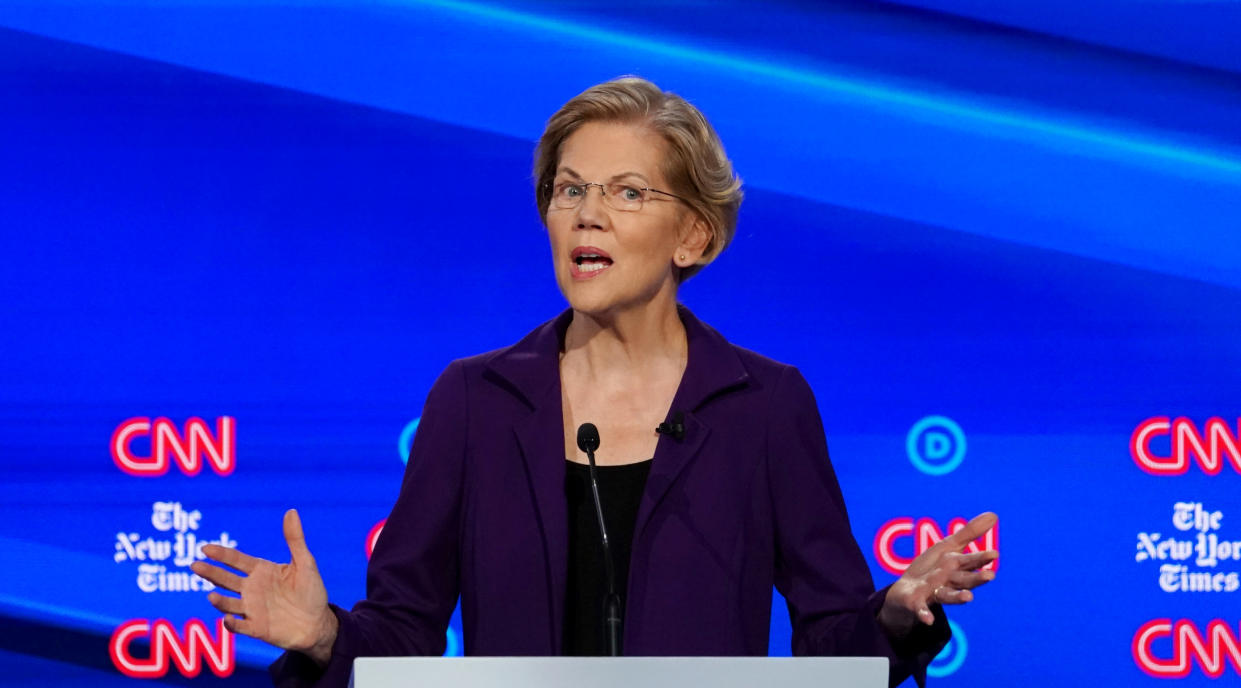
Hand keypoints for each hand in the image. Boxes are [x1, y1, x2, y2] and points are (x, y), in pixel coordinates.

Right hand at [190, 509, 337, 665]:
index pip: (236, 561)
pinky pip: (240, 627)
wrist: (318, 623)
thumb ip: (295, 539)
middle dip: (211, 573)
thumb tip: (291, 511)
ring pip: (229, 604)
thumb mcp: (305, 563)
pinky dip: (232, 624)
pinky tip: (227, 620)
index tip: (205, 548)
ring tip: (212, 596)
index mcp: (261, 571)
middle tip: (195, 566)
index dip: (221, 554)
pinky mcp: (256, 628)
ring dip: (219, 601)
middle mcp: (252, 589)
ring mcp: (252, 609)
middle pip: (226, 580)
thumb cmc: (311, 591)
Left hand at [878, 511, 997, 636]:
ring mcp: (933, 593)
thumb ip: (969, 533)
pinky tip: (928, 620)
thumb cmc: (931, 569)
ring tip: (968, 597)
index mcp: (956, 567)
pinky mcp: (917, 603)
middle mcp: (948, 582)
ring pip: (948, 595)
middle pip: (963, 580)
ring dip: (958, 597)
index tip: (994, 554)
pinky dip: (925, 614)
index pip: (970, 562)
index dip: (980, 558)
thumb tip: (994, 515)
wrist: (905, 592)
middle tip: (991, 576)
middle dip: (976, 578)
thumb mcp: (948, 547)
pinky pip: (922, 610)